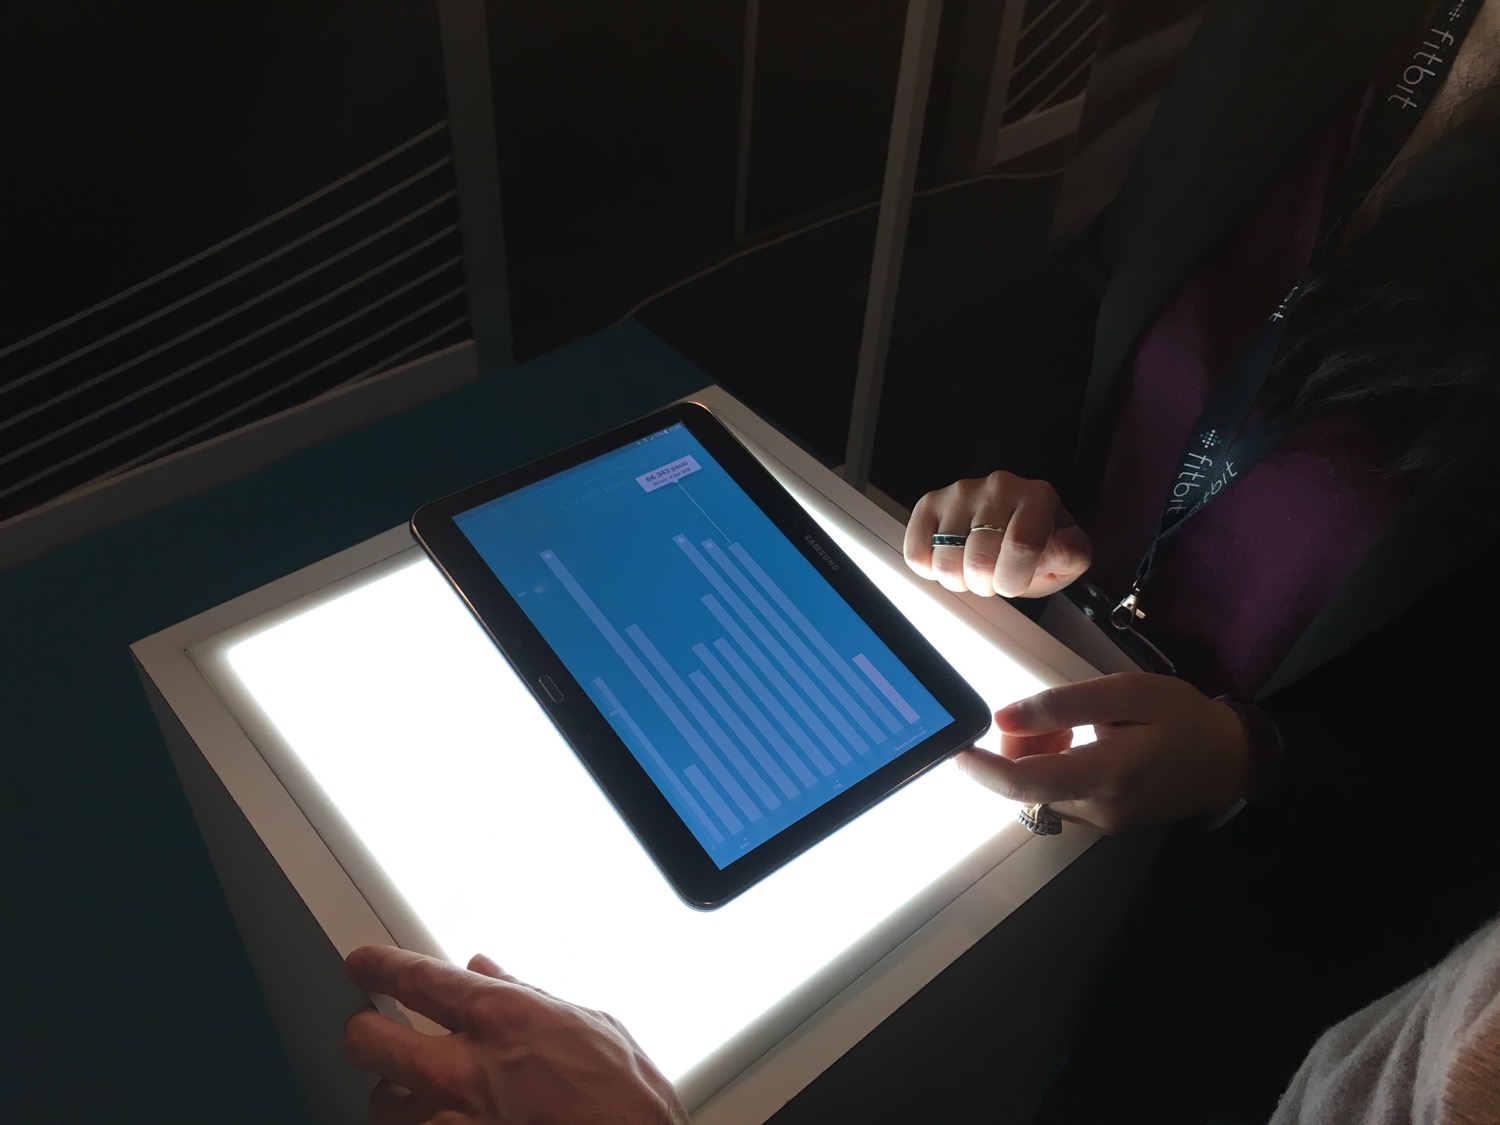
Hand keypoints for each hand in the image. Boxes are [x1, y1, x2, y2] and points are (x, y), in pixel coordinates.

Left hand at [344, 945, 687, 1124]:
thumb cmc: (623, 1099)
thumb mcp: (587, 1024)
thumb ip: (526, 993)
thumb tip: (485, 970)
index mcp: (500, 1019)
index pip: (413, 978)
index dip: (377, 966)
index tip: (362, 964)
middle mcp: (462, 1070)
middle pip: (367, 1039)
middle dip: (366, 1030)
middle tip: (374, 1030)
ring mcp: (448, 1124)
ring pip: (379, 1102)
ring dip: (397, 1094)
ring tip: (420, 1095)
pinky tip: (440, 1122)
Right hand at [903, 472, 1091, 597]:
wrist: (1009, 526)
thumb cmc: (1039, 547)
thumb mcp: (1067, 557)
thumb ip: (1070, 555)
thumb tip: (1054, 551)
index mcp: (1038, 496)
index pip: (1021, 545)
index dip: (1013, 579)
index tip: (1013, 584)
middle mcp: (998, 486)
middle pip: (979, 559)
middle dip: (985, 585)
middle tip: (993, 579)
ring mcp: (960, 492)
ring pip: (945, 561)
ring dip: (958, 580)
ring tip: (972, 570)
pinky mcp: (930, 503)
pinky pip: (917, 553)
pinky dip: (929, 570)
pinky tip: (949, 561)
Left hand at [956, 673, 1250, 832]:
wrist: (1234, 759)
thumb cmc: (1184, 718)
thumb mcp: (1128, 693)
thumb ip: (1063, 705)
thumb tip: (1003, 718)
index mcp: (1105, 777)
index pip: (1023, 784)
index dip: (982, 769)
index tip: (954, 751)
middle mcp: (1097, 811)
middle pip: (1025, 789)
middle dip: (1015, 751)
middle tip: (1044, 716)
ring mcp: (1102, 823)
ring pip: (1038, 795)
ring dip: (1033, 760)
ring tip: (1069, 727)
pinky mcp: (1106, 823)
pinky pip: (1058, 799)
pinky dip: (1051, 771)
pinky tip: (1077, 745)